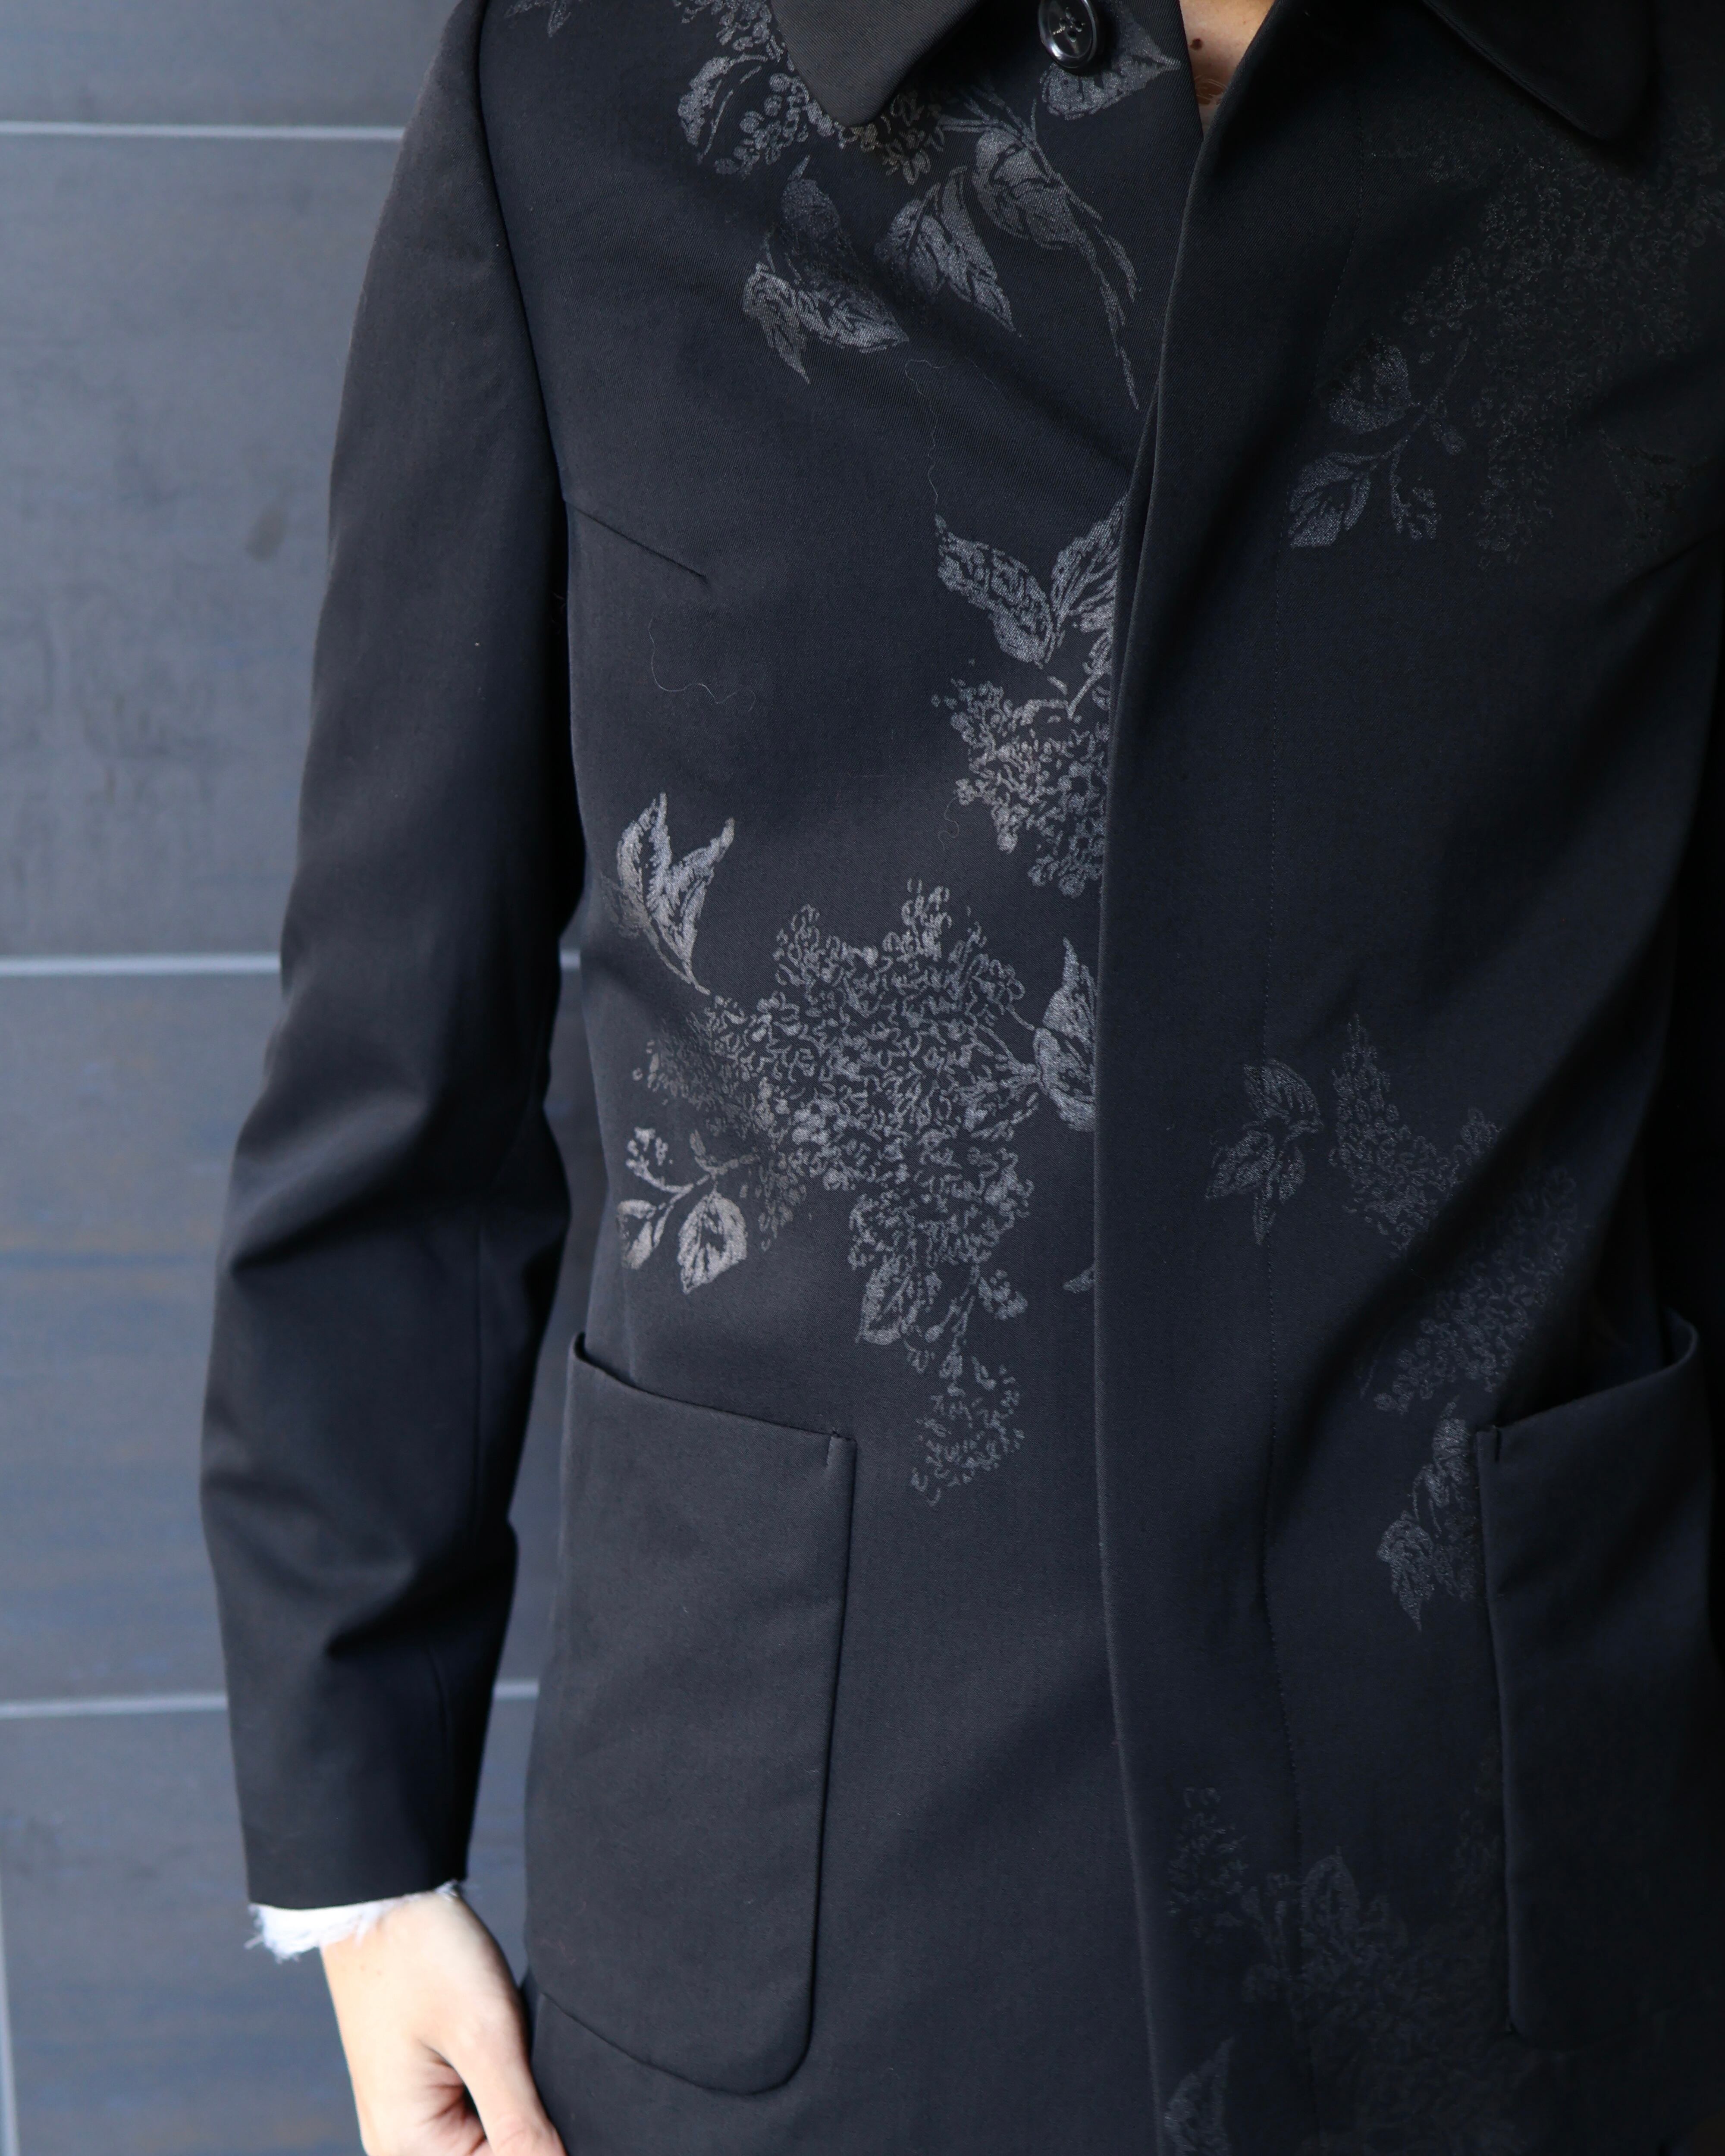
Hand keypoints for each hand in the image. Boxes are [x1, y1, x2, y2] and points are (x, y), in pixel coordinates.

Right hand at [321, 1890, 564, 2155]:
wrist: (383, 1896)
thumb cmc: (426, 1958)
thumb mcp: (485, 2037)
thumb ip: (520, 2123)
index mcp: (409, 2146)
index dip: (551, 2144)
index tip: (570, 2098)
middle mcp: (398, 2145)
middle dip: (530, 2127)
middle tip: (536, 2060)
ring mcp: (405, 2117)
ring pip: (483, 2139)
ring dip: (516, 2109)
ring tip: (522, 2049)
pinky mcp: (417, 2088)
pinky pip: (469, 2114)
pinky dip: (498, 2089)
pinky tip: (512, 2050)